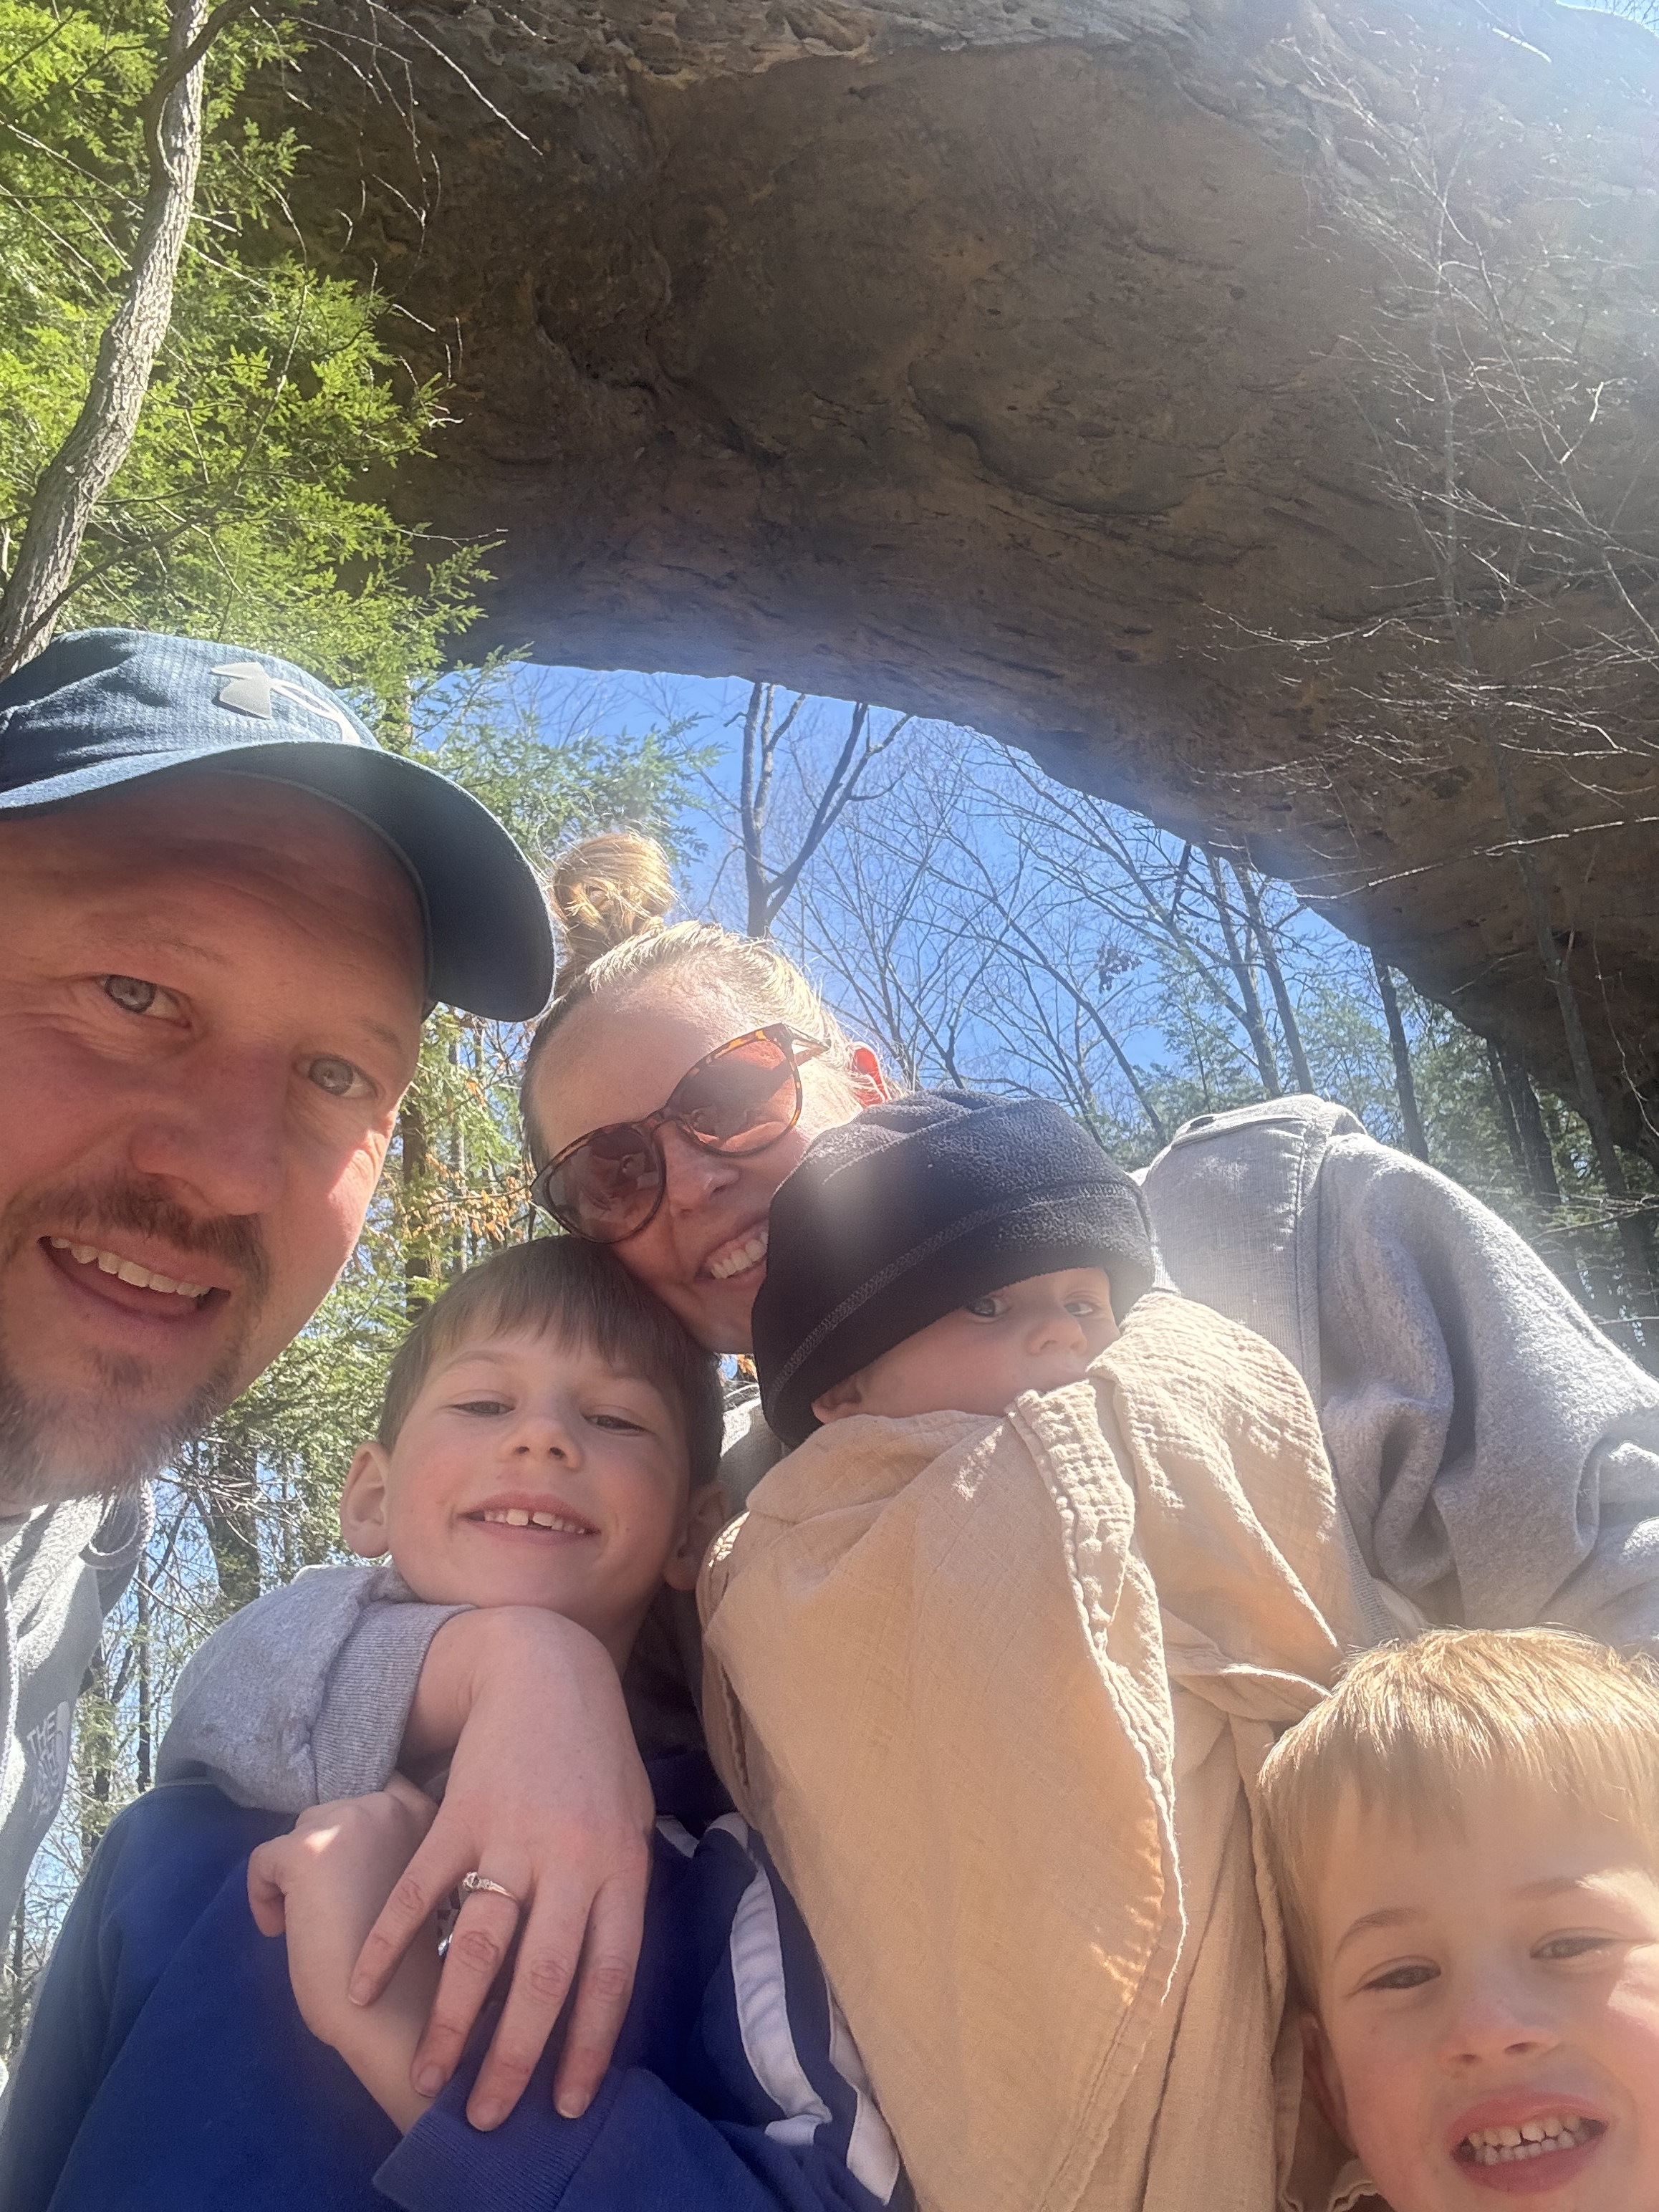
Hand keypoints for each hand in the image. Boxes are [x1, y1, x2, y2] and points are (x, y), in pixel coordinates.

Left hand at [248, 1775, 440, 2130]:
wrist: (398, 2015)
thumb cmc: (409, 1967)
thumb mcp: (415, 1885)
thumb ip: (395, 1851)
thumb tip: (344, 1844)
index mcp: (430, 1813)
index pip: (381, 1787)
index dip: (355, 1829)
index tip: (347, 1872)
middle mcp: (392, 1804)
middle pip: (333, 1809)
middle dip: (323, 1855)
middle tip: (330, 1908)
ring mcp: (351, 1822)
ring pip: (300, 1831)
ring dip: (296, 1873)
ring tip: (309, 1921)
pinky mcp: (308, 1850)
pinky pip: (264, 1859)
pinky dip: (263, 1896)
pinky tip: (282, 1931)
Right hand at [348, 1607, 653, 2129]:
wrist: (548, 1669)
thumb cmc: (596, 1753)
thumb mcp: (630, 1818)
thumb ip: (620, 1891)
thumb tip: (607, 1977)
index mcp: (620, 1866)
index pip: (610, 1974)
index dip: (588, 2046)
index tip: (564, 2107)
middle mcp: (570, 1858)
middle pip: (544, 1974)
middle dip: (514, 2056)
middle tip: (487, 2121)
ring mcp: (511, 1835)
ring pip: (479, 1943)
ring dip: (450, 2019)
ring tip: (426, 2080)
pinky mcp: (459, 1813)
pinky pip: (420, 1888)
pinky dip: (388, 1941)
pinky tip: (358, 1988)